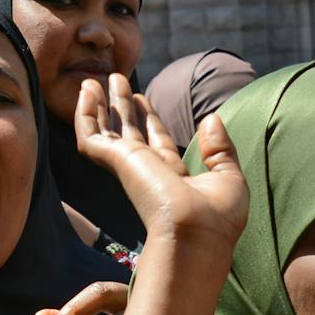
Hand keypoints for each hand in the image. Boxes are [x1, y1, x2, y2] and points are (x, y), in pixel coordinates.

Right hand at [75, 73, 247, 248]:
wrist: (196, 235)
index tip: (141, 97)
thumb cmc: (217, 218)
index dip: (149, 118)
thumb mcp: (229, 178)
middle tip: (115, 80)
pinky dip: (85, 113)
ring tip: (93, 80)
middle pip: (129, 133)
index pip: (156, 142)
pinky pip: (91, 135)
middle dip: (122, 107)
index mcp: (173, 179)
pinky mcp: (117, 162)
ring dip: (100, 106)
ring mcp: (130, 167)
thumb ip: (220, 149)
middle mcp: (148, 173)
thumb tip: (211, 119)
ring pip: (107, 132)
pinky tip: (87, 91)